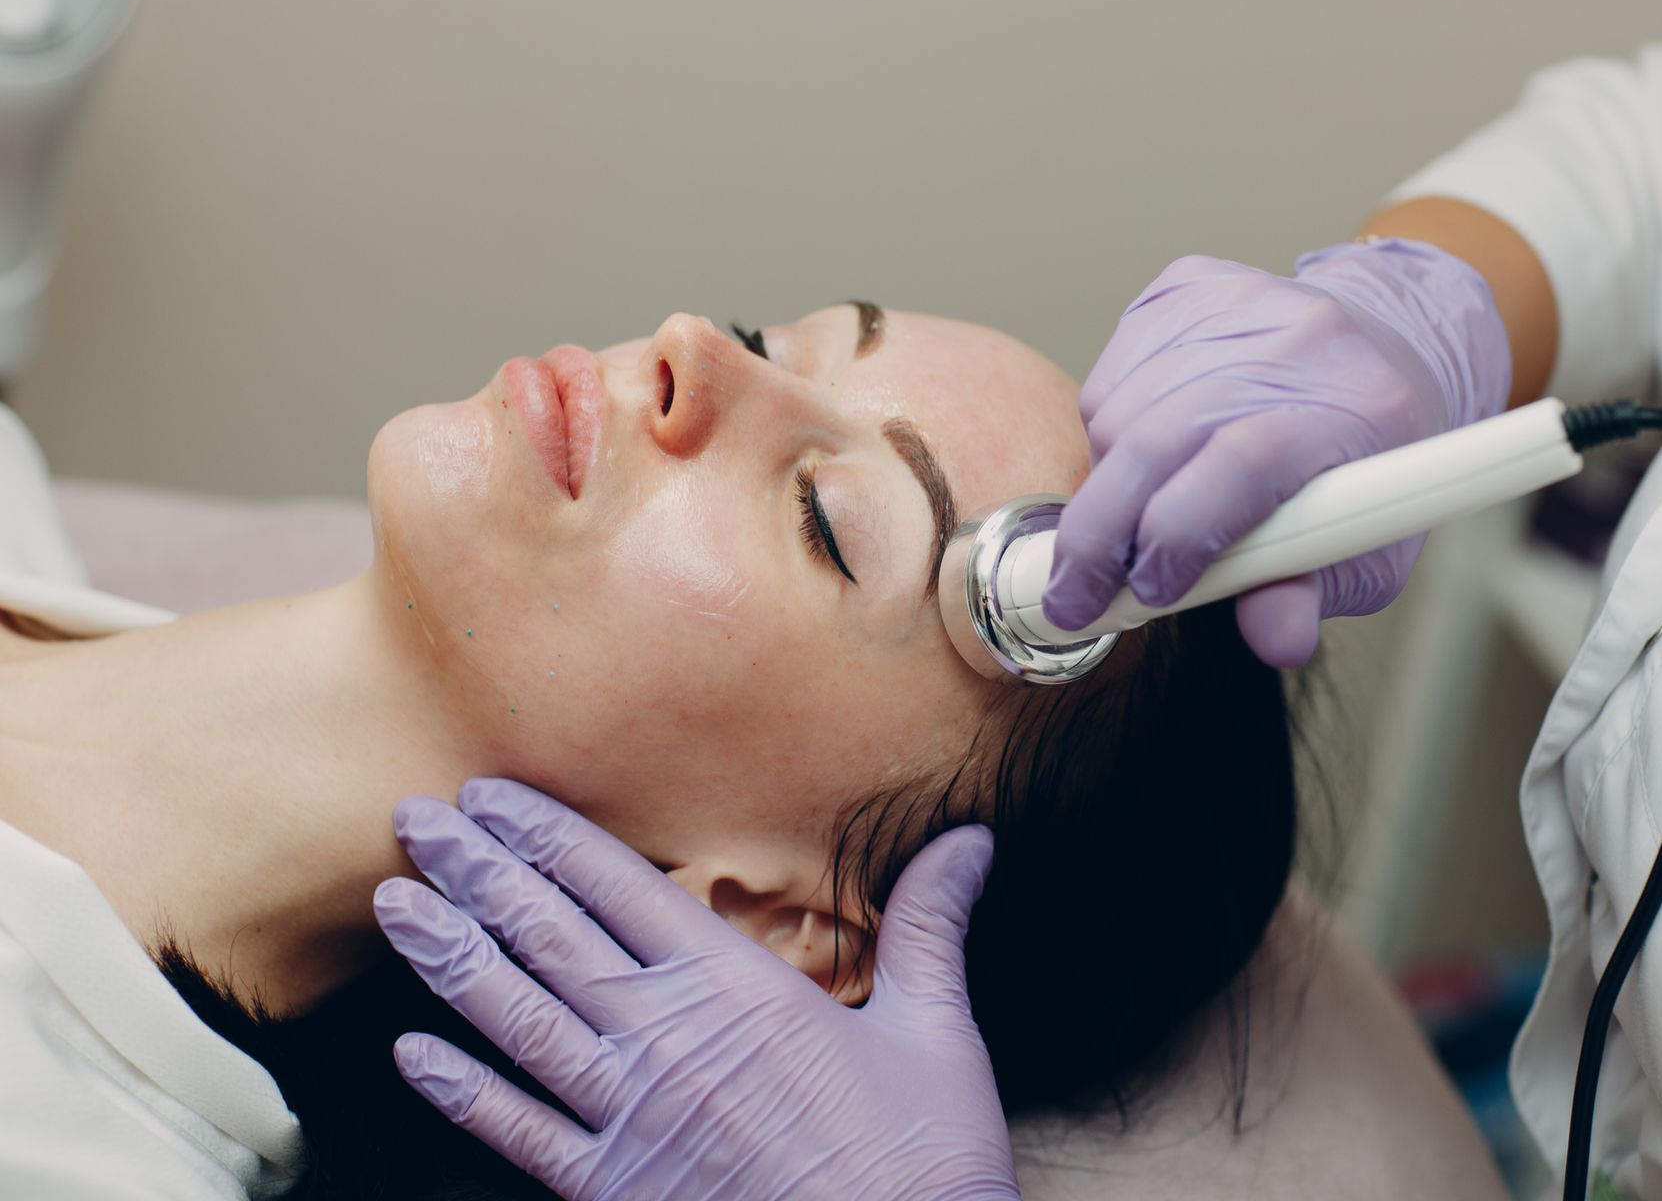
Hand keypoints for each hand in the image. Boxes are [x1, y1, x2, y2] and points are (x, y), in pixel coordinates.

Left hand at [373, 778, 1018, 1200]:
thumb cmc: (925, 1160)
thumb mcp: (940, 1031)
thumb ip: (930, 927)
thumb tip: (971, 841)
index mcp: (739, 989)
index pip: (623, 885)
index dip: (549, 835)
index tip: (492, 795)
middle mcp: (669, 1041)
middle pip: (550, 937)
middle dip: (476, 873)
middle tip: (412, 822)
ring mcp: (631, 1118)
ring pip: (517, 1021)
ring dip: (449, 959)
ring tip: (395, 906)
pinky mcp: (612, 1191)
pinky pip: (516, 1134)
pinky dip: (461, 1093)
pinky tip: (411, 1056)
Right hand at [1043, 241, 1510, 666]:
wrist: (1383, 346)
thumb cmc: (1372, 459)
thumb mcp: (1372, 551)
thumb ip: (1314, 594)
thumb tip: (1274, 638)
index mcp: (1357, 404)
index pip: (1245, 461)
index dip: (1180, 535)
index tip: (1149, 592)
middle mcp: (1295, 336)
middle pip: (1160, 436)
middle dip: (1100, 534)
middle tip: (1075, 596)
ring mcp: (1233, 299)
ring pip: (1117, 411)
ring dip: (1106, 486)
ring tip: (1134, 521)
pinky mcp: (1184, 285)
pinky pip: (1106, 375)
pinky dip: (1106, 434)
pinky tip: (1143, 457)